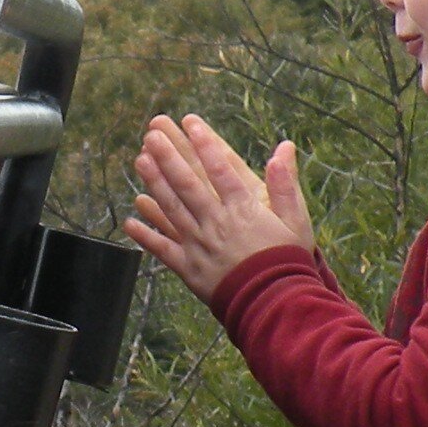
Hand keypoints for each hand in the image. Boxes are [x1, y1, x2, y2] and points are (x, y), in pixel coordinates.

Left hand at [125, 114, 314, 299]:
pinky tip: (131, 219)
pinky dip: (146, 234)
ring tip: (140, 161)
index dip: (204, 143)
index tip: (190, 122)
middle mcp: (216, 222)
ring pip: (171, 208)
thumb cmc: (288, 261)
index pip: (220, 168)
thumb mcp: (296, 221)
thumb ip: (285, 183)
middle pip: (187, 183)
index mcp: (243, 209)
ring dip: (153, 183)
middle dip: (169, 155)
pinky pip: (163, 248)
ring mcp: (198, 245)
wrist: (274, 304)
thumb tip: (284, 148)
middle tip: (152, 133)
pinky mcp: (188, 268)